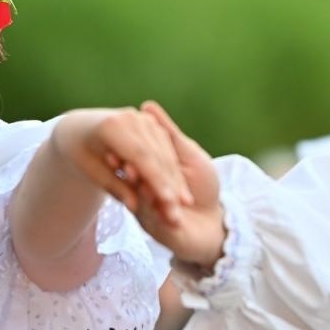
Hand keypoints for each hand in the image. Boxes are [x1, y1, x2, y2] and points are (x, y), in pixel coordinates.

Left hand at [51, 106, 193, 222]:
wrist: (79, 128)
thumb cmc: (81, 153)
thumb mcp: (91, 172)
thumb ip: (114, 187)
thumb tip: (134, 207)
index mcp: (112, 127)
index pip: (141, 158)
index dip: (156, 180)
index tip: (168, 202)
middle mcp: (130, 118)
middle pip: (157, 155)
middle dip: (169, 183)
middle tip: (178, 211)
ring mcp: (143, 118)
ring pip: (166, 152)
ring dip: (177, 178)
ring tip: (185, 204)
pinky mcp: (151, 123)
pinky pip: (167, 148)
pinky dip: (174, 169)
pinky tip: (182, 190)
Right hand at [135, 101, 226, 267]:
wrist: (213, 224)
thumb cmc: (204, 186)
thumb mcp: (189, 154)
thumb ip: (168, 134)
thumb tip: (147, 106)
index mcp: (152, 165)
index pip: (140, 149)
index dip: (132, 142)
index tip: (126, 130)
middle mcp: (144, 183)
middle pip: (133, 169)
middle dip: (129, 162)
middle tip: (116, 153)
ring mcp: (144, 202)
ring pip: (134, 189)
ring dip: (133, 180)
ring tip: (129, 171)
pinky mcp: (148, 222)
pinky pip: (142, 208)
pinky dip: (143, 200)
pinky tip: (141, 193)